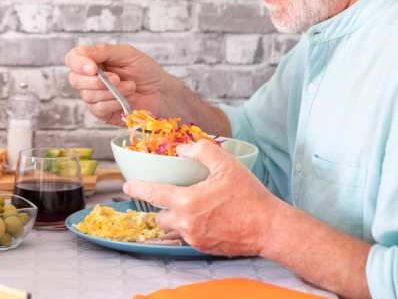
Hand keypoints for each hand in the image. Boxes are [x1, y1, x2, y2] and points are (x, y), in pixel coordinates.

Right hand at [64, 43, 166, 124]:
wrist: (161, 92)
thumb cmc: (146, 71)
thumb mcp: (127, 54)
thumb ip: (104, 51)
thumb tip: (83, 52)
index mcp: (93, 60)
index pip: (72, 59)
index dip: (78, 63)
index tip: (93, 68)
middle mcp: (90, 78)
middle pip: (75, 79)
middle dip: (96, 81)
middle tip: (117, 78)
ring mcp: (94, 96)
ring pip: (87, 95)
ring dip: (111, 91)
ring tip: (129, 87)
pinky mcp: (102, 112)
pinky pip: (98, 108)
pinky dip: (113, 103)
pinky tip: (125, 98)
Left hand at [122, 140, 281, 255]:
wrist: (270, 228)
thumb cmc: (250, 196)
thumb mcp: (227, 164)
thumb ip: (201, 150)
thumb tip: (182, 148)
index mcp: (187, 202)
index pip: (153, 194)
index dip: (137, 188)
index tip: (127, 186)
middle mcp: (186, 223)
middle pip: (160, 215)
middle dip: (162, 205)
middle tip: (171, 194)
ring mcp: (195, 238)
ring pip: (174, 228)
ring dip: (176, 217)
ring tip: (191, 206)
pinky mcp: (204, 248)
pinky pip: (188, 236)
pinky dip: (191, 226)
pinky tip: (207, 217)